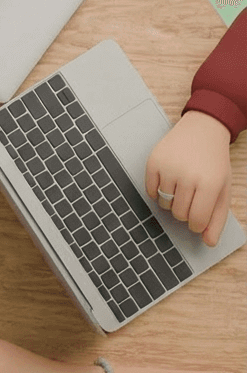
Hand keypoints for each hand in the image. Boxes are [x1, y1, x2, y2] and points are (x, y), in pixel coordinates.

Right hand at [145, 111, 232, 246]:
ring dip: (171, 200)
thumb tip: (208, 243)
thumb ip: (217, 218)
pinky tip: (168, 179)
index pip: (197, 221)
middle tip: (191, 194)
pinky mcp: (153, 162)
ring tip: (181, 184)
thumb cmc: (213, 162)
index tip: (198, 217)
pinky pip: (150, 192)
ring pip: (164, 204)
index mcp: (210, 184)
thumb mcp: (223, 189)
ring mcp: (169, 168)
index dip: (197, 224)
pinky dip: (157, 191)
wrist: (203, 129)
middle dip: (184, 210)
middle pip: (178, 214)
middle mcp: (188, 176)